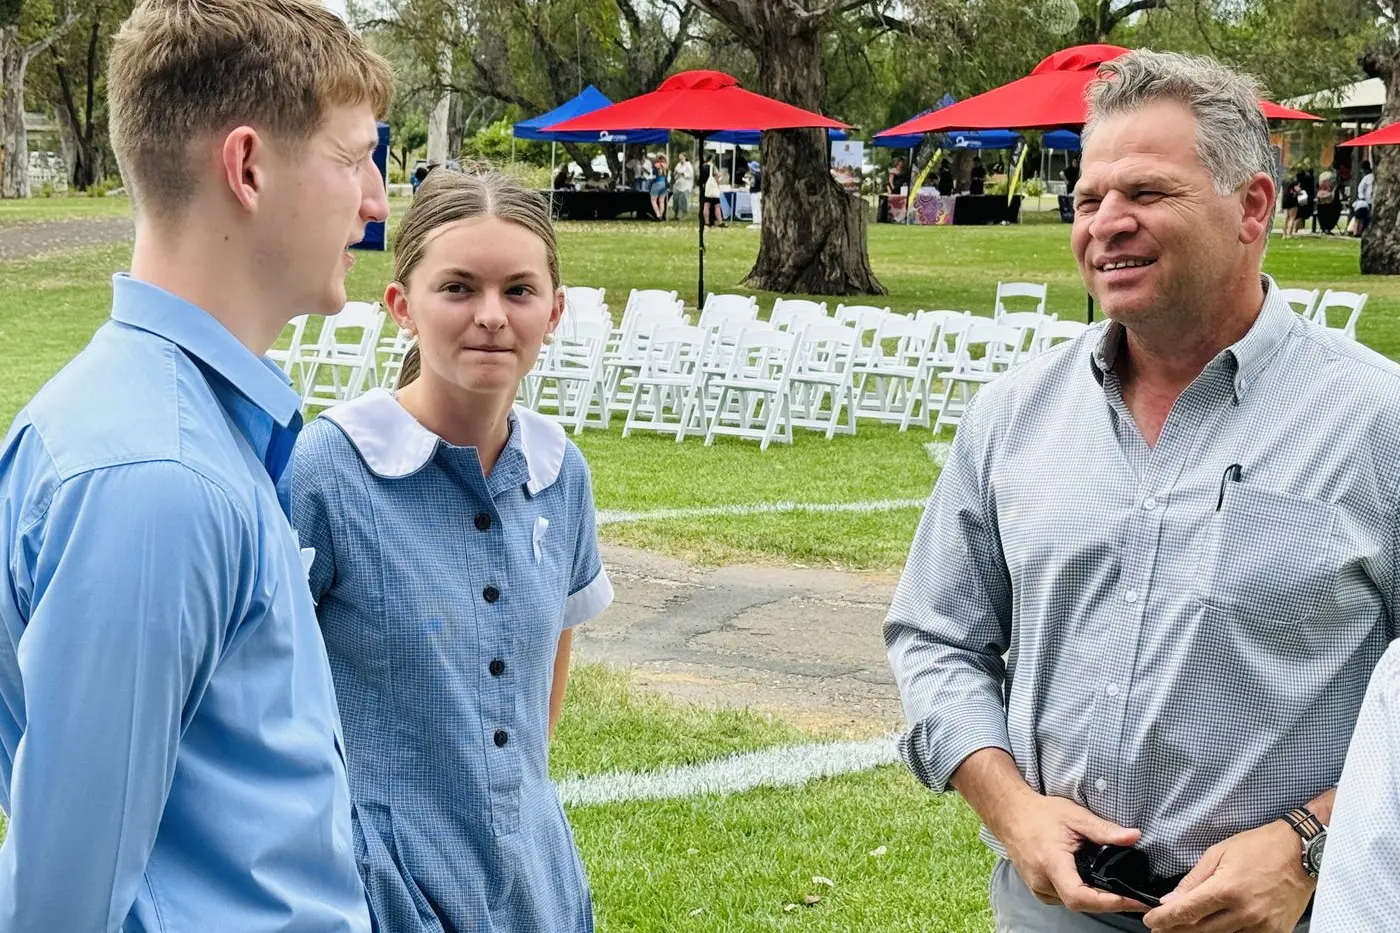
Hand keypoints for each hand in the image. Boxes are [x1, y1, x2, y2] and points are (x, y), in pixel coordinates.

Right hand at [998, 792, 1148, 913]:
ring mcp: (1037, 888)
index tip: (1133, 901)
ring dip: (1094, 899)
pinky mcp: (1037, 889)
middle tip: (1133, 896)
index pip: (1080, 896)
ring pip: (1072, 904)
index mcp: (1051, 862)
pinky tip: (1090, 883)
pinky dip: (1080, 894)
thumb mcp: (1076, 816)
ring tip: (1114, 888)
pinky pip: (1063, 899)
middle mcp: (1041, 881)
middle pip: (1080, 904)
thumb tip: (1134, 836)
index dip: (1109, 903)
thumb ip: (1104, 829)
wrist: (1011, 814)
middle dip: (1108, 902)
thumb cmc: (1040, 814)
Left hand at [1143, 820, 1312, 932]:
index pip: (1187, 911)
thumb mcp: (1218, 853)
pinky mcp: (1277, 932)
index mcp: (1227, 889)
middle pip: (1201, 930)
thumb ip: (1193, 880)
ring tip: (1185, 928)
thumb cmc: (1260, 847)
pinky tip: (1217, 928)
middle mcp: (1245, 912)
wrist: (1302, 853)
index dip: (1165, 920)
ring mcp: (1263, 926)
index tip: (1151, 922)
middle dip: (1177, 930)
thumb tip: (1171, 899)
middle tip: (1162, 929)